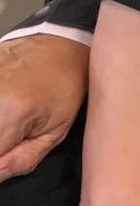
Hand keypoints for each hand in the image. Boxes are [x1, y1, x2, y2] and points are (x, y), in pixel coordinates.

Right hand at [0, 35, 88, 180]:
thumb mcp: (56, 130)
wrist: (63, 43)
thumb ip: (22, 159)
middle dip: (1, 142)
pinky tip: (8, 104)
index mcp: (11, 112)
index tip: (11, 153)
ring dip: (0, 125)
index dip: (2, 161)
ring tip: (12, 117)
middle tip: (13, 134)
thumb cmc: (66, 85)